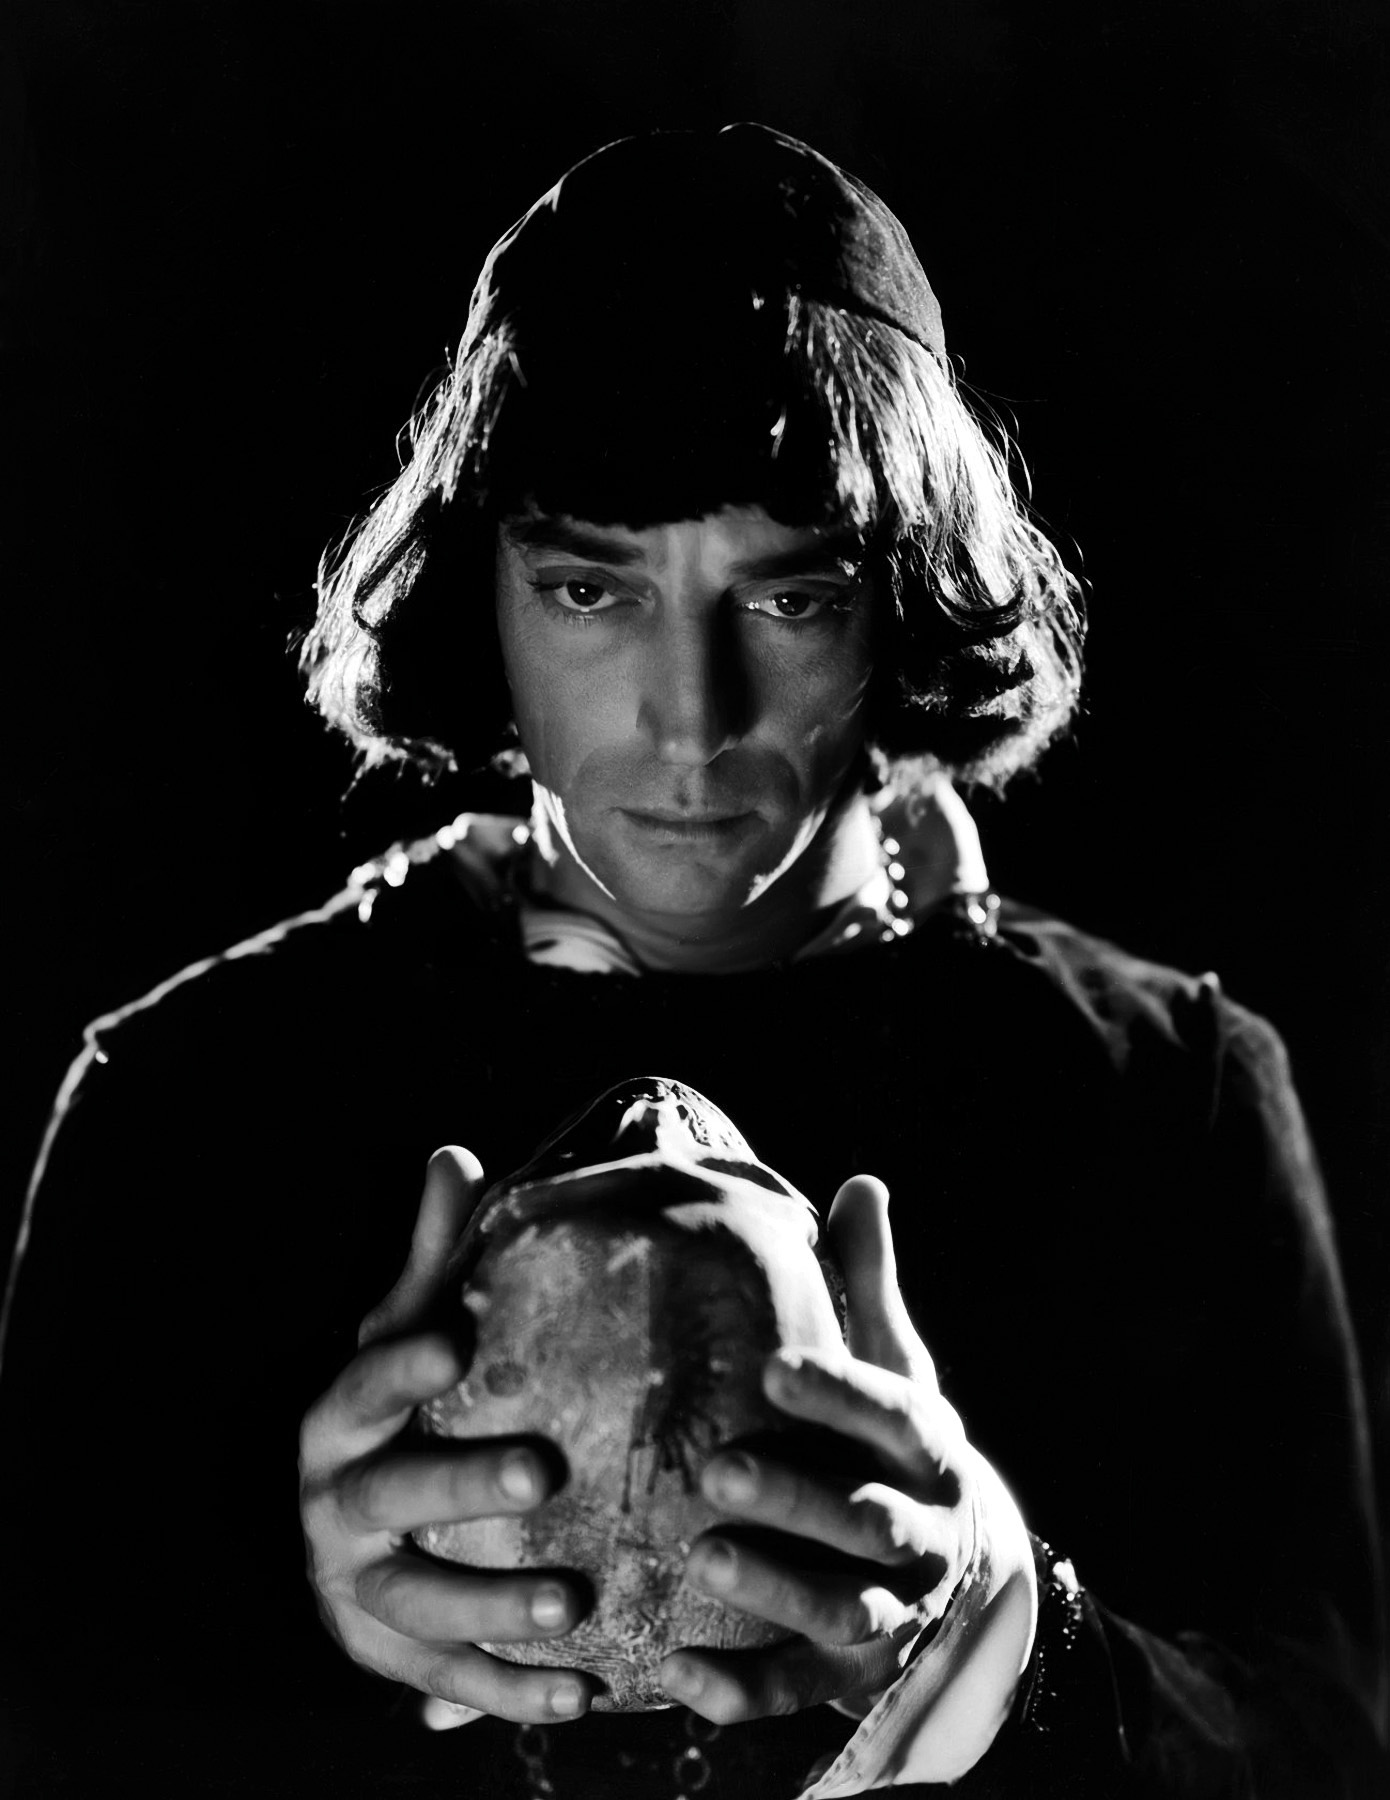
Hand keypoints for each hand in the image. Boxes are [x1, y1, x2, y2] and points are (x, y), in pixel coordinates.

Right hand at [298, 1147, 596, 1725]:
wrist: (352, 1533)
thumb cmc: (398, 1408)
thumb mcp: (404, 1333)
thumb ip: (433, 1260)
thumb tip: (454, 1152)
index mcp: (338, 1421)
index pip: (361, 1385)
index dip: (399, 1366)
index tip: (454, 1342)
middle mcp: (336, 1507)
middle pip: (393, 1498)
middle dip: (462, 1487)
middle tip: (543, 1475)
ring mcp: (359, 1590)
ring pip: (418, 1605)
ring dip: (493, 1609)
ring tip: (572, 1601)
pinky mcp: (391, 1658)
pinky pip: (449, 1682)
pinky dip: (510, 1693)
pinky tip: (582, 1691)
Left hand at [660, 1174, 978, 1723]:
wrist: (962, 1582)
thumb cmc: (896, 1449)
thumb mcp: (898, 1369)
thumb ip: (871, 1285)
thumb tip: (862, 1183)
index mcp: (927, 1447)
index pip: (889, 1414)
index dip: (837, 1394)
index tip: (771, 1368)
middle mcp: (920, 1532)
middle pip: (865, 1519)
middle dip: (795, 1497)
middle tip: (717, 1468)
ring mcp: (893, 1611)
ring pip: (840, 1608)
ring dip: (774, 1590)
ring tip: (703, 1561)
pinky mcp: (851, 1677)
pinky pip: (797, 1690)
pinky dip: (743, 1691)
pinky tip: (677, 1675)